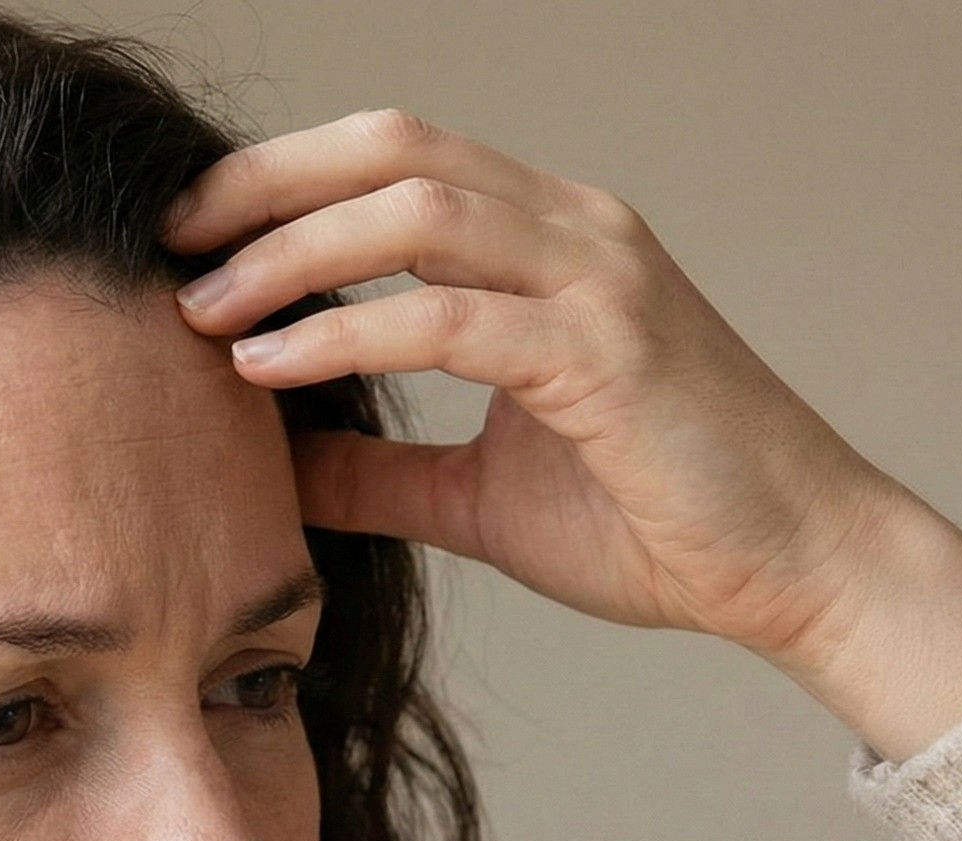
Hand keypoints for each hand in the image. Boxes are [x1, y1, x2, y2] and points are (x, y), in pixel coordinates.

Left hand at [163, 108, 961, 758]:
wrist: (796, 569)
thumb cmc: (658, 521)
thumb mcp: (477, 496)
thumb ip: (376, 468)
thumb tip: (272, 464)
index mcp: (546, 243)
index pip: (393, 163)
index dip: (281, 180)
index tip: (186, 237)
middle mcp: (574, 231)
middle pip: (391, 149)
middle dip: (263, 184)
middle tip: (166, 242)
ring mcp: (597, 279)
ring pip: (415, 210)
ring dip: (290, 252)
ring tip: (202, 309)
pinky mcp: (605, 351)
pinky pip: (446, 317)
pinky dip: (344, 330)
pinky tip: (269, 366)